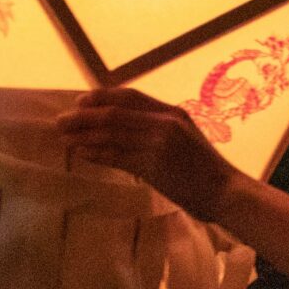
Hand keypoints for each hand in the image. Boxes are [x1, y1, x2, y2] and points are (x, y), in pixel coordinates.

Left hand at [57, 88, 239, 223]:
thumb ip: (160, 130)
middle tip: (61, 121)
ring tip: (64, 137)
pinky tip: (82, 154)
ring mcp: (159, 143)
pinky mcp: (155, 165)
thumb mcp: (186, 139)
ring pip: (111, 134)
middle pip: (114, 113)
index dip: (101, 97)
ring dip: (83, 135)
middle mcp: (165, 123)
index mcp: (173, 113)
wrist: (227, 192)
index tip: (81, 102)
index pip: (130, 96)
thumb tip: (127, 130)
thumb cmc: (206, 170)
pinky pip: (117, 156)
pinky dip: (96, 154)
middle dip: (84, 116)